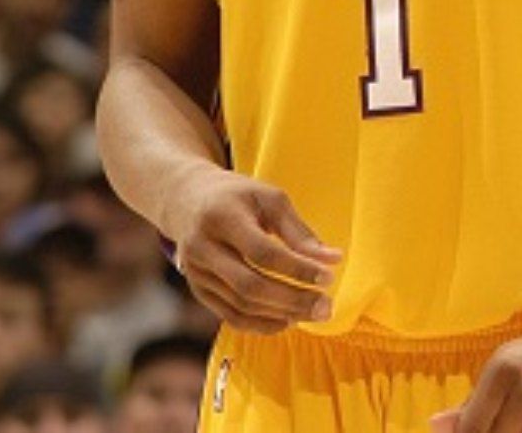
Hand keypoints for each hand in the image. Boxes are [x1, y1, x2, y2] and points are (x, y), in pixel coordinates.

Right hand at [166, 169, 341, 333]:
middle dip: (292, 299)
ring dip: (281, 314)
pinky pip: (230, 315)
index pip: (263, 253)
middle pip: (250, 286)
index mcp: (223, 219)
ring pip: (241, 305)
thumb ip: (299, 231)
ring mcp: (197, 273)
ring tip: (315, 312)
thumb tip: (333, 260)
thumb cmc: (238, 197)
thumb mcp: (270, 199)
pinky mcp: (198, 289)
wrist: (187, 200)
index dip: (297, 268)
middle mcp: (203, 249)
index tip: (329, 277)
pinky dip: (260, 323)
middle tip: (327, 307)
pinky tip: (288, 320)